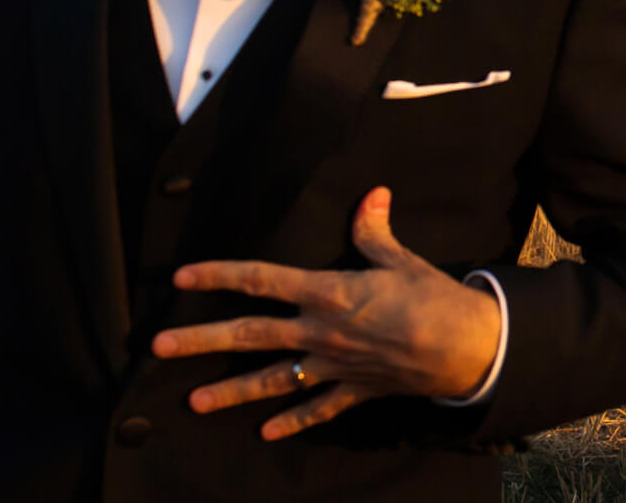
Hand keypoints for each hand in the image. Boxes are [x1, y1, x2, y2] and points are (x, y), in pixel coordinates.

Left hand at [151, 187, 501, 440]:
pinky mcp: (354, 389)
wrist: (467, 347)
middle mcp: (321, 332)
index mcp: (329, 293)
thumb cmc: (435, 298)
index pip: (263, 280)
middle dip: (201, 341)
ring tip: (195, 402)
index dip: (221, 276)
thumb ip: (375, 232)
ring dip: (232, 392)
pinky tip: (266, 431)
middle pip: (250, 336)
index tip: (184, 277)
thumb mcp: (402, 260)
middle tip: (159, 347)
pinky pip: (318, 408)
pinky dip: (293, 420)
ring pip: (273, 379)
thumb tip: (372, 194)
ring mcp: (334, 366)